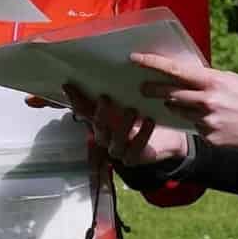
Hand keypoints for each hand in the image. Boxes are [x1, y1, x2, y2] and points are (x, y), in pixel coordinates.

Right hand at [61, 84, 189, 166]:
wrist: (165, 136)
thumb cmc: (137, 115)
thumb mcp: (121, 100)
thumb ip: (103, 92)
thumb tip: (73, 80)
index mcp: (98, 121)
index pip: (83, 112)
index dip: (79, 102)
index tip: (77, 85)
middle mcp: (105, 137)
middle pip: (98, 128)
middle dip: (101, 114)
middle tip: (106, 98)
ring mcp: (118, 150)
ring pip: (116, 142)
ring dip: (123, 125)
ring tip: (132, 109)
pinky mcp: (133, 158)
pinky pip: (136, 150)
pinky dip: (142, 135)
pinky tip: (149, 121)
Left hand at [132, 52, 237, 152]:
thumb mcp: (232, 80)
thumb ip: (209, 79)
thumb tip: (187, 77)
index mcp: (213, 81)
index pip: (175, 70)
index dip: (153, 64)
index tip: (135, 58)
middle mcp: (207, 101)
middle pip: (170, 94)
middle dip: (153, 91)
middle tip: (142, 88)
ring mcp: (208, 122)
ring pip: (180, 112)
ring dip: (177, 107)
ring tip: (187, 104)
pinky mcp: (210, 138)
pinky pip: (195, 128)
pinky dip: (198, 123)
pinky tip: (215, 121)